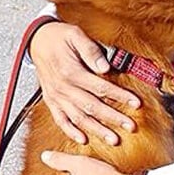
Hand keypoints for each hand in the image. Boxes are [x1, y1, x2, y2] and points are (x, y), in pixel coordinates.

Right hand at [30, 21, 140, 144]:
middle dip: (113, 118)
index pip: (101, 87)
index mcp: (71, 72)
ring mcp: (56, 96)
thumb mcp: (76, 35)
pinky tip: (83, 139)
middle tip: (130, 127)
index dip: (120, 96)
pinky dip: (71, 132)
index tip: (136, 104)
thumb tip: (105, 67)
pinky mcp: (51, 101)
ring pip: (79, 118)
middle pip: (92, 107)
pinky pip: (60, 120)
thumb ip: (91, 51)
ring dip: (97, 130)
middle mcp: (63, 88)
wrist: (37, 40)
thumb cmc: (60, 36)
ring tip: (113, 139)